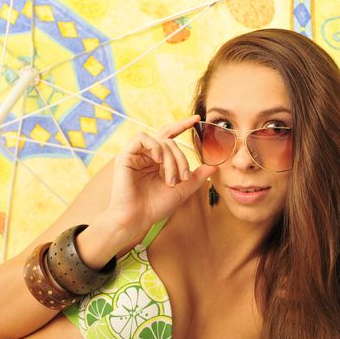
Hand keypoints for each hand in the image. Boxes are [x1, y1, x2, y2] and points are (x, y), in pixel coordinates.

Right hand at [105, 115, 216, 243]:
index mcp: (156, 161)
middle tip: (183, 178)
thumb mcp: (181, 191)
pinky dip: (154, 146)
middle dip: (181, 159)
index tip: (197, 119)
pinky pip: (142, 138)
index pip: (170, 137)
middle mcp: (146, 155)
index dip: (182, 126)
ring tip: (171, 179)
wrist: (137, 219)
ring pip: (160, 141)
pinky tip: (158, 160)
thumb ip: (196, 177)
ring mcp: (135, 155)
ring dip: (170, 159)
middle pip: (170, 142)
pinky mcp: (125, 156)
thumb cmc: (155, 207)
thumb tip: (214, 165)